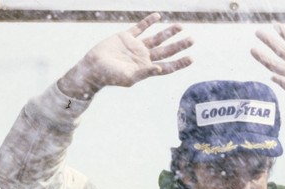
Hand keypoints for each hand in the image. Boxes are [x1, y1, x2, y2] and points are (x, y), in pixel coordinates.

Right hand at [58, 12, 193, 98]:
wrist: (92, 67)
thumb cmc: (110, 76)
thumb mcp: (128, 77)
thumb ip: (144, 72)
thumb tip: (160, 68)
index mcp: (146, 68)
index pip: (167, 66)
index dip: (180, 62)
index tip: (192, 58)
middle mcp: (143, 57)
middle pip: (166, 50)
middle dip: (179, 45)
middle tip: (192, 40)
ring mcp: (135, 46)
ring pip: (156, 38)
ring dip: (168, 32)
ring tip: (181, 26)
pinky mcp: (126, 36)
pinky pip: (140, 27)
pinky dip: (149, 21)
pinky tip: (158, 16)